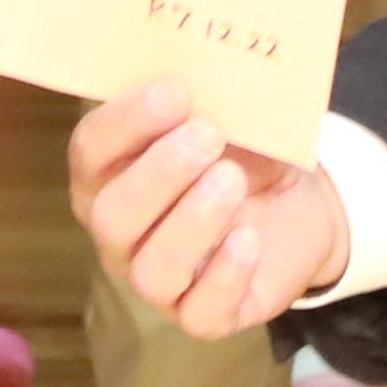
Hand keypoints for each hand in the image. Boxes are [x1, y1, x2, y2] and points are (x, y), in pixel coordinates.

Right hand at [68, 77, 351, 339]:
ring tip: (232, 181)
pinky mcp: (203, 316)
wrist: (295, 206)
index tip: (175, 91)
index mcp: (109, 175)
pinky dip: (224, 275)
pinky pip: (200, 312)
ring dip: (192, 222)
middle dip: (158, 174)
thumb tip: (209, 71)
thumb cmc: (242, 153)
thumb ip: (206, 100)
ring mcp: (158, 281)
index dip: (125, 122)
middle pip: (112, 216)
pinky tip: (248, 240)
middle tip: (206, 135)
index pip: (90, 151)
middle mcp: (121, 233)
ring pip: (152, 269)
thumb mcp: (227, 118)